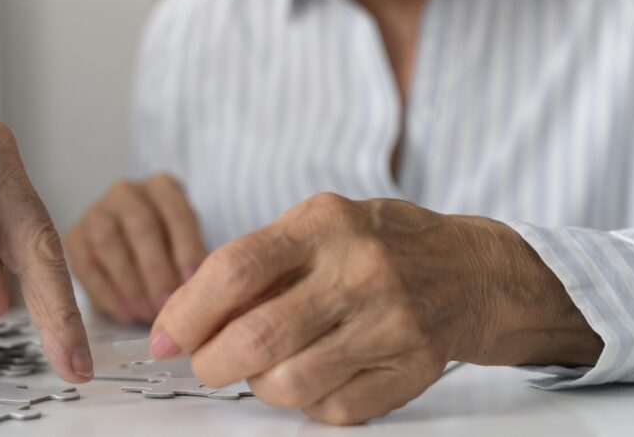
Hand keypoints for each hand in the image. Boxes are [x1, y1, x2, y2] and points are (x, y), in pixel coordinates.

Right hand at [66, 174, 206, 322]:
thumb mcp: (188, 248)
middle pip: (141, 225)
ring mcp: (96, 211)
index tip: (192, 284)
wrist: (134, 254)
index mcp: (162, 187)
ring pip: (108, 241)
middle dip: (156, 270)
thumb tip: (197, 292)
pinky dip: (106, 292)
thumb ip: (193, 262)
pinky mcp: (74, 237)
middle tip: (166, 306)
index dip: (185, 249)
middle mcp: (126, 192)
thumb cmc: (170, 252)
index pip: (176, 212)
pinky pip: (85, 264)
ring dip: (129, 282)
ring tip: (146, 313)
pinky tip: (125, 314)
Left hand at [148, 193, 602, 423]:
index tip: (161, 339)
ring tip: (260, 369)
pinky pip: (332, 409)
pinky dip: (304, 403)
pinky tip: (309, 376)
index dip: (186, 312)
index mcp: (323, 223)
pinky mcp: (413, 369)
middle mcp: (359, 270)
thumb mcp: (315, 226)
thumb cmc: (374, 244)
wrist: (472, 269)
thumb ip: (254, 263)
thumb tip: (182, 317)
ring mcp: (392, 323)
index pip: (235, 269)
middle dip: (210, 362)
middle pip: (258, 337)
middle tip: (202, 364)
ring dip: (256, 386)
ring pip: (290, 384)